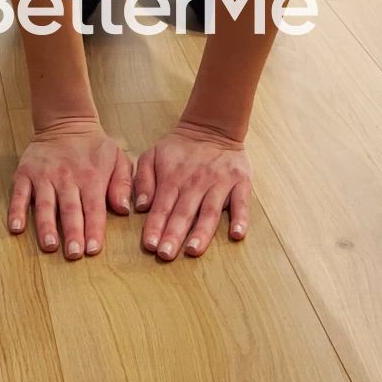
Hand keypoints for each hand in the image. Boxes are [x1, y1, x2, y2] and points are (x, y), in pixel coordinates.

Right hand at [8, 115, 133, 258]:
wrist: (66, 121)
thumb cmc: (94, 147)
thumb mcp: (117, 158)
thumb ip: (122, 184)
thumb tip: (123, 209)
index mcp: (91, 177)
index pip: (94, 208)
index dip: (93, 229)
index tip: (93, 249)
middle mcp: (67, 178)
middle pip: (70, 209)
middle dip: (72, 232)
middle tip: (73, 254)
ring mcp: (44, 176)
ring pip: (45, 204)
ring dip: (47, 226)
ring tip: (49, 245)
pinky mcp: (25, 173)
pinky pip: (19, 194)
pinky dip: (16, 210)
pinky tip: (16, 227)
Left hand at [132, 119, 251, 258]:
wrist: (213, 126)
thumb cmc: (179, 148)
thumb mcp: (152, 155)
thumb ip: (143, 180)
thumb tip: (140, 206)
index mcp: (173, 177)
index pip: (162, 206)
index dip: (155, 226)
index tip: (150, 245)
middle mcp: (195, 181)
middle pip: (184, 212)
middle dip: (174, 234)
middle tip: (166, 255)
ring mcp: (219, 182)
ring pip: (210, 211)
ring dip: (202, 231)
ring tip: (193, 250)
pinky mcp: (240, 182)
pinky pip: (241, 202)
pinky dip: (240, 218)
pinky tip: (236, 234)